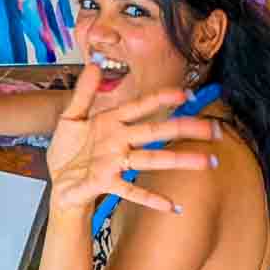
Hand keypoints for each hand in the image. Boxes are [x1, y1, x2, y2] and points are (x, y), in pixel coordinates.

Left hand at [45, 65, 219, 218]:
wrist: (56, 182)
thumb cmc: (67, 150)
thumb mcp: (70, 117)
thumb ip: (84, 92)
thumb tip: (94, 64)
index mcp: (111, 122)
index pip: (140, 106)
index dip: (161, 99)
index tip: (185, 94)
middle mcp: (119, 142)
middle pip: (156, 132)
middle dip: (184, 128)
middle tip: (213, 129)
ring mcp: (115, 163)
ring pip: (151, 160)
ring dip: (179, 160)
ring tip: (205, 162)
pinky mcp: (106, 183)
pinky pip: (131, 191)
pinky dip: (151, 198)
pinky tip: (171, 205)